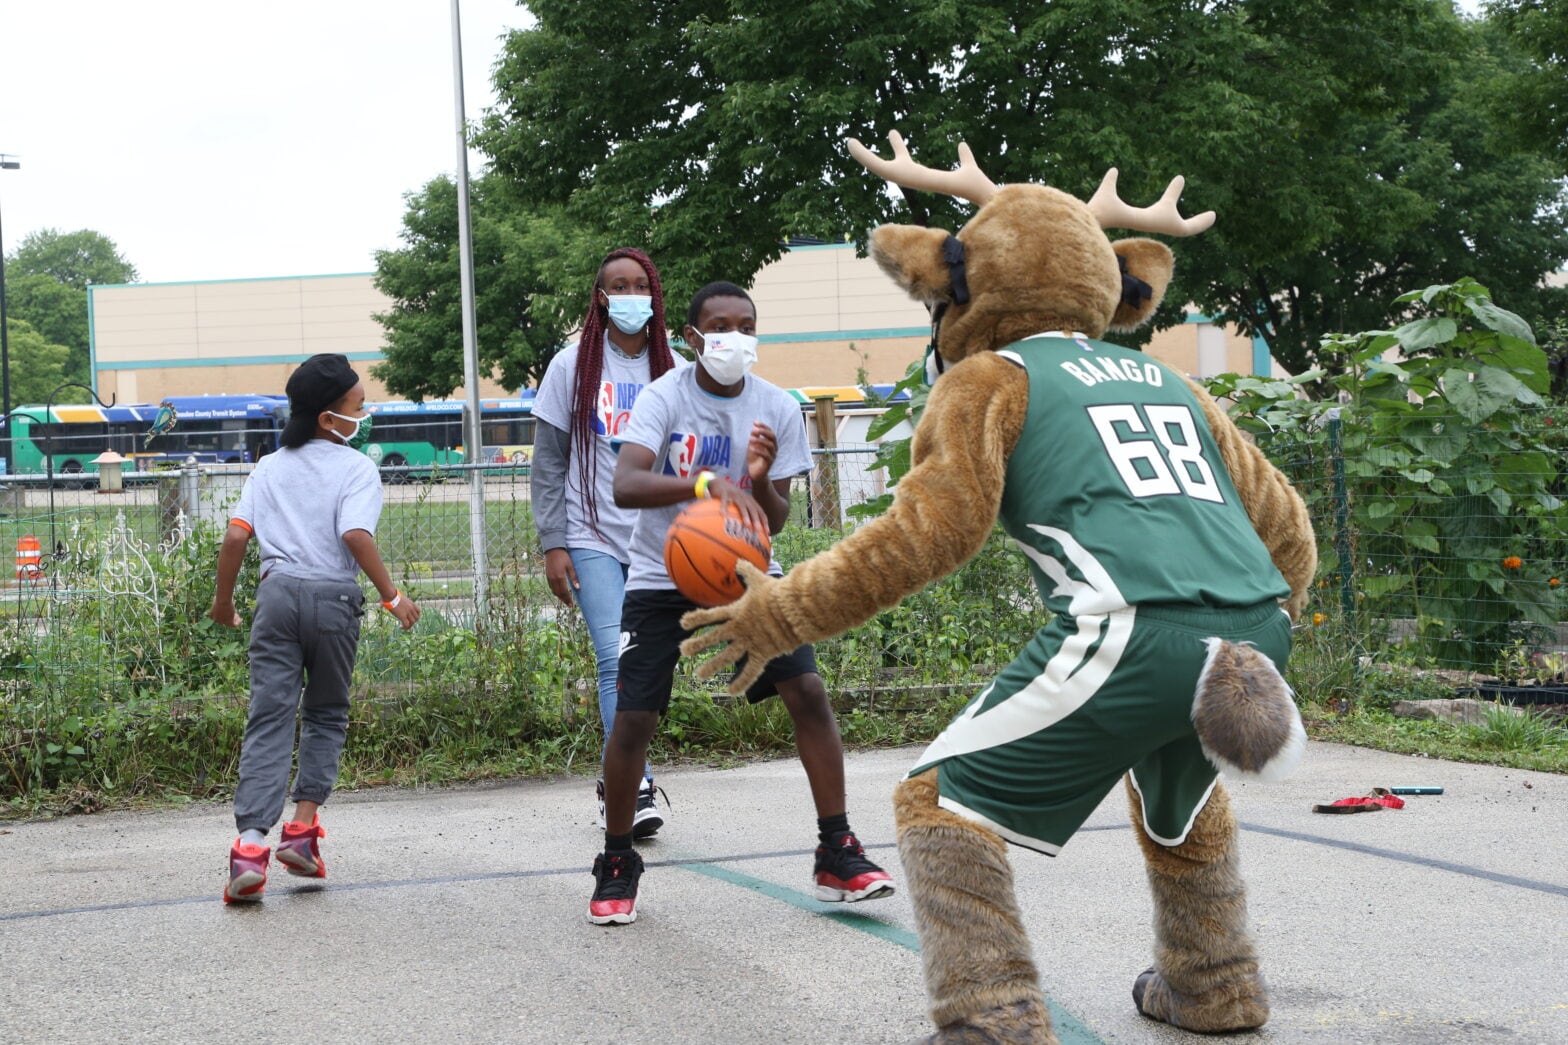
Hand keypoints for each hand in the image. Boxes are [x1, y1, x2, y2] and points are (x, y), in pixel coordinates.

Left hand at [209, 598, 240, 627]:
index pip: (219, 618)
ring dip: (235, 619)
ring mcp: (222, 622)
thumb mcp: (219, 599)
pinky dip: (238, 622)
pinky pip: (234, 625)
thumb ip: (220, 601)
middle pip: (225, 621)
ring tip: (239, 616)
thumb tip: (223, 599)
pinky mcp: (228, 623)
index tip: (229, 612)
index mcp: (212, 615)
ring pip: (230, 623)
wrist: (223, 600)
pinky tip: (241, 619)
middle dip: (230, 617)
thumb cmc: (221, 598)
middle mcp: (216, 620)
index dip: (225, 615)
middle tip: (235, 614)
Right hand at [388, 594, 420, 630]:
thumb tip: (397, 604)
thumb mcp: (401, 599)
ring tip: (403, 627)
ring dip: (409, 626)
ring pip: (412, 622)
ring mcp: (407, 612)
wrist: (391, 595)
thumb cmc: (393, 595)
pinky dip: (405, 627)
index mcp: (412, 604)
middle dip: (413, 622)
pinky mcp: (402, 616)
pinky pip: (406, 624)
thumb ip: (403, 603)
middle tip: (407, 624)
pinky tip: (400, 627)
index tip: (411, 618)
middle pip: (417, 618)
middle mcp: (411, 608)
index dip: (416, 616)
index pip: (419, 611)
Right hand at [545, 548, 578, 605]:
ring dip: (559, 597)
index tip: (572, 605)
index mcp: (560, 577)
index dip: (568, 599)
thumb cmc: (564, 557)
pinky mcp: (547, 576)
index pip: (564, 592)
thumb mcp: (570, 566)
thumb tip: (578, 588)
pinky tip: (559, 593)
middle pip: (558, 593)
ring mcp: (549, 577)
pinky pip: (551, 587)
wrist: (553, 549)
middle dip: (564, 600)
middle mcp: (553, 579)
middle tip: (569, 605)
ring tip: (565, 600)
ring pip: (554, 591)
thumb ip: (574, 577)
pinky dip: (555, 592)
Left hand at [679, 561, 787, 694]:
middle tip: (683, 651)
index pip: (711, 615)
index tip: (682, 624)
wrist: (794, 609)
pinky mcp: (763, 654)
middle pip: (713, 638)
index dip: (695, 619)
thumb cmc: (778, 593)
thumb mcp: (760, 579)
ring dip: (712, 666)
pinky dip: (741, 683)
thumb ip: (747, 571)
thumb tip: (738, 561)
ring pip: (727, 657)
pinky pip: (750, 671)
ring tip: (699, 676)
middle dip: (697, 645)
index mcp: (736, 612)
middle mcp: (739, 629)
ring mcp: (749, 643)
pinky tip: (731, 693)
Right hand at [711, 478, 768, 534]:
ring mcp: (735, 495)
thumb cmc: (730, 498)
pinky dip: (724, 507)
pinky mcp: (724, 493)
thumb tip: (748, 533)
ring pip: (741, 505)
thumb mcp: (740, 505)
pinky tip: (723, 515)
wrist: (719, 483)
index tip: (767, 532)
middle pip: (753, 509)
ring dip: (745, 514)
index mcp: (750, 502)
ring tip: (747, 525)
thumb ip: (745, 516)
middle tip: (758, 530)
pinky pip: (724, 501)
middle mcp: (744, 498)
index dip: (764, 522)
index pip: (760, 512)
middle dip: (757, 520)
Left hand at [746, 423, 776, 484]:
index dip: (763, 426)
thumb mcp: (752, 446)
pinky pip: (766, 455)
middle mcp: (774, 448)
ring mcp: (773, 455)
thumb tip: (753, 430)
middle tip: (754, 429)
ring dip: (760, 441)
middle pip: (772, 437)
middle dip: (764, 432)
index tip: (755, 422)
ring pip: (770, 445)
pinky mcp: (770, 463)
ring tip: (750, 439)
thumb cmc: (754, 458)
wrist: (755, 473)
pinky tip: (751, 448)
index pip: (770, 431)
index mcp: (771, 442)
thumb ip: (754, 438)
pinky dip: (759, 451)